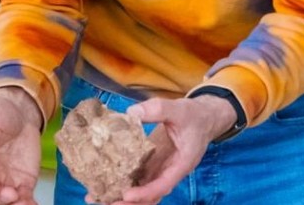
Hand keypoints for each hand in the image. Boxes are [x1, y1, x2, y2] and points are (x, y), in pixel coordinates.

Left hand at [113, 96, 236, 204]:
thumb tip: (131, 113)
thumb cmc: (194, 115)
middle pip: (152, 196)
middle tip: (108, 202)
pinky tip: (105, 184)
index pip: (163, 184)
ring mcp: (161, 171)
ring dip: (124, 198)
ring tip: (100, 198)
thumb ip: (158, 109)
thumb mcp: (179, 109)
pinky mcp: (153, 166)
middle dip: (131, 203)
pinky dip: (124, 184)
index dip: (146, 192)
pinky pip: (139, 180)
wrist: (204, 118)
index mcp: (181, 164)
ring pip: (144, 192)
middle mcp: (170, 172)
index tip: (127, 195)